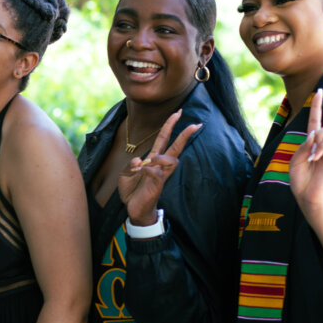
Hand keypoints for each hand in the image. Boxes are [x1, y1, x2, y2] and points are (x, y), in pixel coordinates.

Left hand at [118, 110, 201, 225]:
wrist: (133, 209)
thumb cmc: (132, 190)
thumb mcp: (126, 174)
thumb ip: (131, 164)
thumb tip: (140, 159)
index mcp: (152, 160)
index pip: (164, 139)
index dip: (170, 126)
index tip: (178, 113)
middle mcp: (159, 166)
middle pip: (175, 147)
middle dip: (184, 135)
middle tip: (196, 123)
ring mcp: (160, 176)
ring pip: (170, 160)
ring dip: (161, 157)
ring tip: (151, 161)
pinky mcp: (157, 185)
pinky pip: (156, 172)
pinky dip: (147, 170)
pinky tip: (140, 172)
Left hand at [290, 88, 322, 215]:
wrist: (308, 196)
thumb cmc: (301, 179)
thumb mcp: (297, 158)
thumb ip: (305, 144)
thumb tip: (316, 133)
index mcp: (311, 142)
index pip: (316, 119)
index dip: (318, 105)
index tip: (320, 91)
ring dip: (317, 138)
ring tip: (311, 156)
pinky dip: (319, 149)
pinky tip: (314, 159)